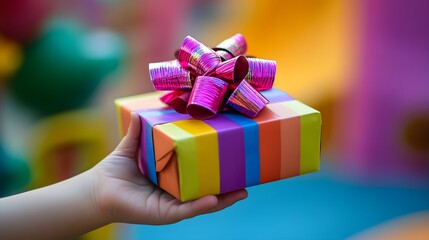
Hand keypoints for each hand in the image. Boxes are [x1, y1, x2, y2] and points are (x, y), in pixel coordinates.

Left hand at [91, 112, 247, 224]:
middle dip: (227, 187)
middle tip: (247, 177)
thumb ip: (137, 133)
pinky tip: (215, 198)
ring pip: (203, 203)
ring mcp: (172, 205)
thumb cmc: (114, 172)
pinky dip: (202, 205)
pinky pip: (187, 210)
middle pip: (207, 191)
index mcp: (172, 179)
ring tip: (242, 191)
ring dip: (223, 199)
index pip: (198, 176)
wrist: (96, 190)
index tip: (233, 160)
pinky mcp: (165, 214)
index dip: (216, 171)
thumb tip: (141, 113)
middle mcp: (176, 193)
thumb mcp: (130, 148)